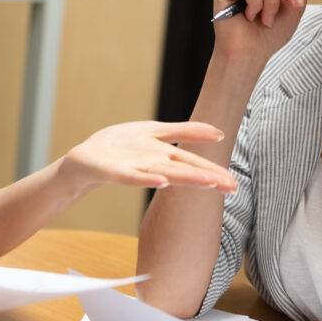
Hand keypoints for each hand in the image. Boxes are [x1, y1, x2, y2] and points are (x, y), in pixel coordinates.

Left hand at [60, 121, 235, 192]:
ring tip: (208, 182)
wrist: (85, 158)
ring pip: (163, 172)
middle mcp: (152, 163)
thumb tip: (219, 134)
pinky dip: (145, 178)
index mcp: (162, 154)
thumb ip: (185, 132)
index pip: (193, 162)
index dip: (213, 171)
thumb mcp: (155, 132)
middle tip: (232, 188)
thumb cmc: (121, 146)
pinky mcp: (113, 170)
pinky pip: (130, 175)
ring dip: (185, 178)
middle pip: (183, 170)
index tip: (236, 184)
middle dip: (207, 178)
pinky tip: (160, 181)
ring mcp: (133, 167)